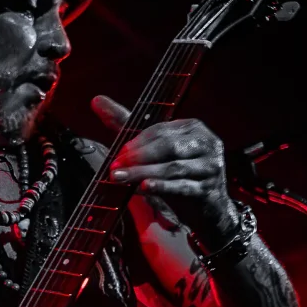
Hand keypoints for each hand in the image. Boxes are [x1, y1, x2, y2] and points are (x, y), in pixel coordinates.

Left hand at [91, 94, 238, 246]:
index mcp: (192, 128)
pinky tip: (144, 188)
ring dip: (143, 172)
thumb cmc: (177, 173)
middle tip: (115, 167)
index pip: (160, 130)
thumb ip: (125, 124)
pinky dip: (161, 186)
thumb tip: (96, 100)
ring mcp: (211, 165)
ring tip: (121, 178)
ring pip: (172, 167)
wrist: (209, 207)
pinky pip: (182, 187)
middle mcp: (206, 142)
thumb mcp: (153, 149)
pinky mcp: (209, 188)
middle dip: (138, 157)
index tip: (118, 154)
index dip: (137, 142)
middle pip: (167, 146)